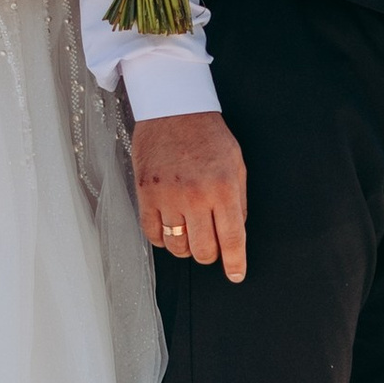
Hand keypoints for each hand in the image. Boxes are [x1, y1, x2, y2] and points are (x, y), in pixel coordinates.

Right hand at [131, 111, 247, 279]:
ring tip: (190, 232)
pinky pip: (152, 234)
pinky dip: (162, 238)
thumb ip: (238, 201)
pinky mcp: (145, 193)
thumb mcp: (236, 164)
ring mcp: (168, 196)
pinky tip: (170, 227)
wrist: (173, 108)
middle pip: (203, 251)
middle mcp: (196, 196)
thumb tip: (235, 233)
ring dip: (185, 247)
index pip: (232, 239)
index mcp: (223, 189)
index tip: (236, 274)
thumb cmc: (208, 135)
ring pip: (177, 246)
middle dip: (210, 254)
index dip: (235, 263)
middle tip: (211, 244)